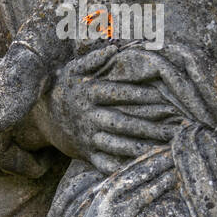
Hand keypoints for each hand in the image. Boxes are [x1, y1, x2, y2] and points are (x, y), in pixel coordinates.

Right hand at [44, 43, 176, 171]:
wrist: (42, 117)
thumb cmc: (65, 88)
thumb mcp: (73, 70)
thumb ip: (93, 59)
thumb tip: (113, 48)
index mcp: (88, 93)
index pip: (119, 94)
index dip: (142, 95)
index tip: (164, 96)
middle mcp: (88, 117)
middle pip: (122, 122)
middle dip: (149, 125)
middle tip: (173, 126)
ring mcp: (87, 137)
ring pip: (116, 145)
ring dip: (140, 147)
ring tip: (163, 147)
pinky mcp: (86, 153)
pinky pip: (104, 163)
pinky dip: (122, 168)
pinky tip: (141, 167)